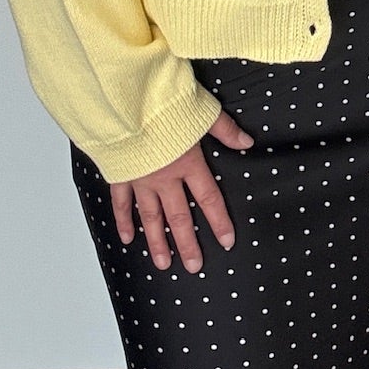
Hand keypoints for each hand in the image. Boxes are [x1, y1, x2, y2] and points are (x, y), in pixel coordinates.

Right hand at [110, 111, 253, 272]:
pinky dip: (123, 221)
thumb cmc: (164, 105)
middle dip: (187, 244)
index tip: (226, 241)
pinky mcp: (120, 174)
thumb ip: (225, 130)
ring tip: (164, 264)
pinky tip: (127, 238)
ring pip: (151, 217)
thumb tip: (247, 142)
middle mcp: (165, 178)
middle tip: (193, 266)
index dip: (219, 221)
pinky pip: (121, 203)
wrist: (126, 102)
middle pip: (179, 217)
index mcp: (188, 163)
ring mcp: (141, 179)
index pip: (208, 198)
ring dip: (158, 242)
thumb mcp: (203, 112)